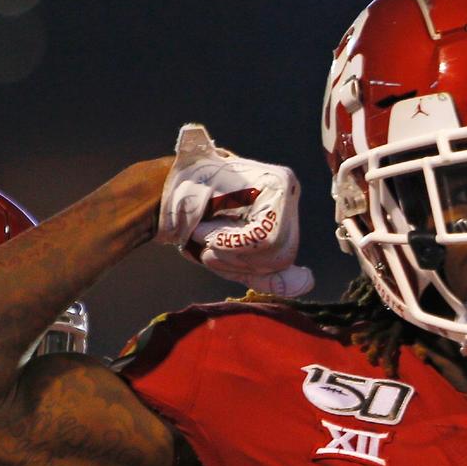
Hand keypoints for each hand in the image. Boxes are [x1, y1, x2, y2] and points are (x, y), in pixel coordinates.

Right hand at [156, 124, 313, 295]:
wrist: (158, 196)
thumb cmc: (193, 223)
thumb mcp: (235, 259)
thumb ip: (270, 276)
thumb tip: (308, 281)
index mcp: (282, 210)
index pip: (282, 258)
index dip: (246, 266)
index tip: (214, 253)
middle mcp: (289, 192)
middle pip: (282, 254)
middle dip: (240, 261)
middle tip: (209, 246)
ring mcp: (286, 185)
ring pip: (274, 248)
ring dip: (231, 251)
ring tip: (205, 231)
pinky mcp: (277, 183)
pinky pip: (263, 239)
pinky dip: (229, 242)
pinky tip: (207, 225)